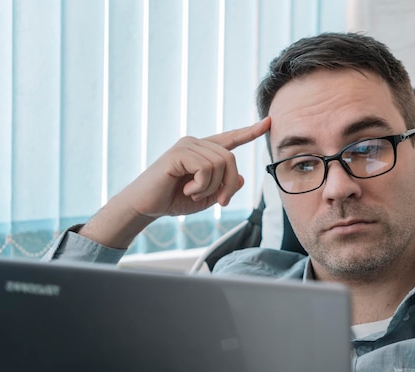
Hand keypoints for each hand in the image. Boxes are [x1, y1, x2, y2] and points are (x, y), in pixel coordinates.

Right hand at [80, 117, 270, 247]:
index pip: (231, 139)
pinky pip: (206, 168)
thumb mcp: (206, 197)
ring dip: (211, 187)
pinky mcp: (179, 152)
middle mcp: (196, 143)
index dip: (250, 132)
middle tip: (221, 202)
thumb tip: (242, 178)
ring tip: (193, 193)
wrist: (145, 206)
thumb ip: (224, 187)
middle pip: (231, 158)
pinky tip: (186, 190)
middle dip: (230, 184)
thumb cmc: (173, 200)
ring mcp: (187, 145)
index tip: (268, 122)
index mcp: (204, 151)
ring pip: (220, 164)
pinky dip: (201, 186)